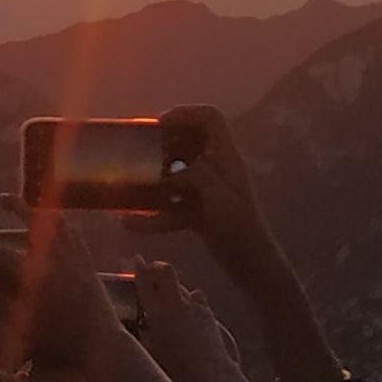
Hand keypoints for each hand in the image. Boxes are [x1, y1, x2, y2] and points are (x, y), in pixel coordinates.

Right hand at [0, 195, 125, 369]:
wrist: (100, 343)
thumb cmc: (60, 342)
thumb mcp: (24, 328)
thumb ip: (3, 304)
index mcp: (36, 276)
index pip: (3, 256)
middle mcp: (57, 258)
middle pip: (36, 220)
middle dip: (16, 205)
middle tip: (2, 199)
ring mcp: (76, 256)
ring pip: (59, 220)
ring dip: (42, 210)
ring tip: (28, 207)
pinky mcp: (88, 261)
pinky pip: (74, 233)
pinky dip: (62, 225)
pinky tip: (54, 228)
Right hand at [124, 106, 285, 286]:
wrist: (252, 268)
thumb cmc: (239, 229)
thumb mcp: (217, 197)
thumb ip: (194, 176)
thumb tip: (166, 174)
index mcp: (226, 158)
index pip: (210, 119)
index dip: (185, 114)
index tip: (158, 125)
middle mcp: (217, 170)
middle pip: (190, 142)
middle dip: (163, 144)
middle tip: (138, 150)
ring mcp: (208, 192)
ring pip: (177, 174)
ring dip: (154, 177)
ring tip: (129, 183)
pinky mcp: (200, 214)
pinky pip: (172, 206)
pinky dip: (152, 214)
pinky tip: (129, 223)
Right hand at [136, 260, 247, 381]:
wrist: (208, 372)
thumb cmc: (174, 368)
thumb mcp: (150, 351)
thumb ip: (143, 333)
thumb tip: (141, 323)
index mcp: (156, 310)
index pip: (144, 281)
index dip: (138, 267)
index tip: (136, 259)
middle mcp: (175, 302)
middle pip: (166, 270)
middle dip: (157, 267)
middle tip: (151, 269)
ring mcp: (194, 305)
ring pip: (182, 285)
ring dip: (174, 286)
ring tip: (169, 297)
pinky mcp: (207, 312)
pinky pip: (196, 298)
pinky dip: (190, 300)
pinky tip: (188, 311)